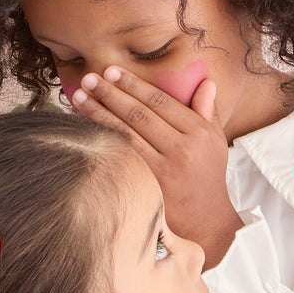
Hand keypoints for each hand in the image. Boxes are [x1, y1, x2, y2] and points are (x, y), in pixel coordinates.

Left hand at [71, 66, 242, 266]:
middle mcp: (184, 146)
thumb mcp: (214, 141)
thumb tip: (206, 81)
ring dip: (100, 113)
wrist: (207, 220)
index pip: (160, 101)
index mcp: (199, 130)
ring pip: (128, 132)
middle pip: (140, 114)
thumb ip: (207, 110)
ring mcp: (167, 166)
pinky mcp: (152, 183)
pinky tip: (86, 127)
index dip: (134, 85)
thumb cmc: (207, 176)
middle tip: (89, 78)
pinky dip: (104, 138)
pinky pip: (123, 154)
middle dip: (112, 93)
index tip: (112, 72)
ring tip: (79, 97)